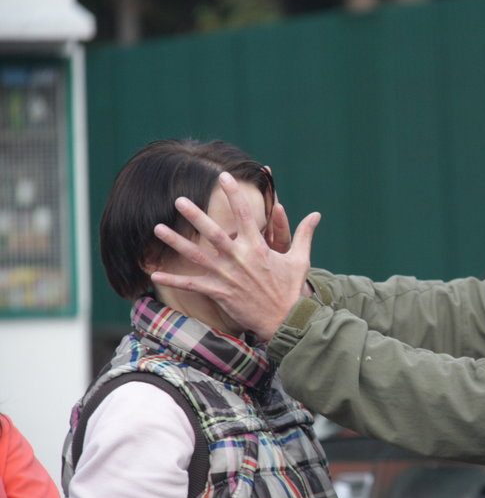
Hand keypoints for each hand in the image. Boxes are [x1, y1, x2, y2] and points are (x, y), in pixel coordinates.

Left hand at [151, 172, 319, 340]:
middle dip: (195, 215)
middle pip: (213, 232)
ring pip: (197, 255)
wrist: (286, 320)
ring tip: (158, 228)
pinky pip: (192, 285)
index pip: (244, 214)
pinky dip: (174, 279)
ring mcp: (227, 276)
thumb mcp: (300, 259)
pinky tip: (155, 272)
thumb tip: (316, 215)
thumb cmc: (292, 290)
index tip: (224, 177)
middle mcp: (240, 258)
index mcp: (258, 247)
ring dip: (176, 241)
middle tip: (179, 200)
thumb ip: (304, 234)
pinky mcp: (220, 293)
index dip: (234, 194)